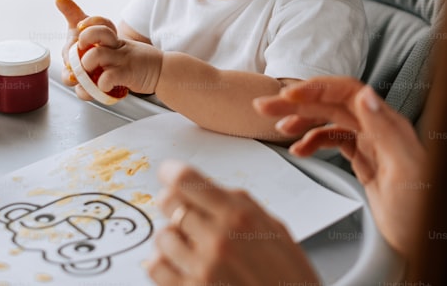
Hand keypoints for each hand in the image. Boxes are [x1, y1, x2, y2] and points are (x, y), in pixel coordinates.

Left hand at [54, 0, 161, 97]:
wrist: (162, 71)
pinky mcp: (126, 73)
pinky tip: (103, 86)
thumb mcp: (120, 50)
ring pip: (95, 55)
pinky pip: (107, 77)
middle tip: (80, 55)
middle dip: (80, 44)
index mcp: (114, 40)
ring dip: (86, 65)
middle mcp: (116, 46)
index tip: (80, 26)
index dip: (89, 22)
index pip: (100, 23)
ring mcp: (121, 59)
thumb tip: (77, 64)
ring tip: (89, 74)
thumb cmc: (136, 63)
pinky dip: (101, 84)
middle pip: (94, 34)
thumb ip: (100, 51)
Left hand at [147, 160, 319, 285]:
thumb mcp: (275, 229)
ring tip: (188, 244)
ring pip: (161, 236)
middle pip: (168, 203)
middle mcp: (217, 238)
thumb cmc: (289, 278)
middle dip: (172, 203)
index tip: (168, 171)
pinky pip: (156, 268)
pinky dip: (162, 263)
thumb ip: (240, 206)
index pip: (188, 181)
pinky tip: (178, 264)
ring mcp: (201, 268)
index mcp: (240, 216)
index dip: (173, 172)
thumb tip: (209, 190)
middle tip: (180, 209)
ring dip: (171, 237)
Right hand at [254, 76, 426, 255]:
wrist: (428, 238)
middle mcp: (378, 128)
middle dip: (298, 102)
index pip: (347, 92)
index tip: (289, 95)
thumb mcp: (405, 168)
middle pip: (332, 104)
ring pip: (330, 121)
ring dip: (302, 121)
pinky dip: (313, 142)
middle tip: (266, 106)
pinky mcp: (365, 161)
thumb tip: (364, 95)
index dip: (317, 89)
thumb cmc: (424, 206)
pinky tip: (300, 149)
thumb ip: (385, 129)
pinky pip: (335, 142)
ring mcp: (371, 144)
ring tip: (278, 127)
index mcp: (387, 123)